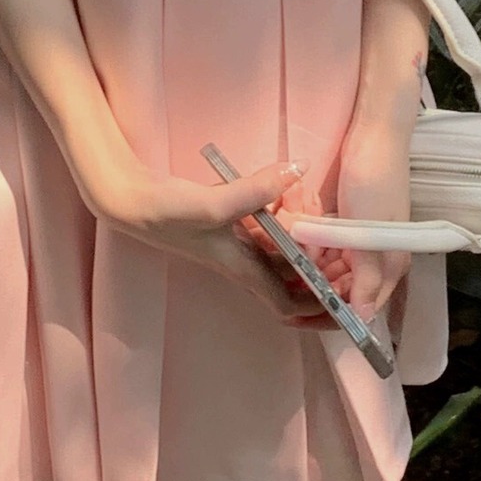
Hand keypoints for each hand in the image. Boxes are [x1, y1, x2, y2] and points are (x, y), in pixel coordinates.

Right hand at [94, 157, 343, 326]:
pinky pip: (270, 232)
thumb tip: (297, 169)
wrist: (131, 201)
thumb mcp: (215, 203)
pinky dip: (286, 223)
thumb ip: (257, 189)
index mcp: (244, 270)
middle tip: (349, 258)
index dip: (320, 311)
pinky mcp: (231, 225)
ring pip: (284, 256)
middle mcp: (244, 262)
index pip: (288, 306)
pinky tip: (295, 199)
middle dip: (322, 277)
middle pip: (293, 283)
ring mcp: (238, 245)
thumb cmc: (167, 214)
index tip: (347, 302)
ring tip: (330, 229)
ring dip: (307, 248)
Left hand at [276, 118, 412, 332]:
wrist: (375, 134)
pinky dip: (316, 241)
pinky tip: (299, 230)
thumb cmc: (374, 182)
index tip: (305, 303)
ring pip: (334, 266)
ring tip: (293, 245)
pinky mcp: (352, 223)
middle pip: (347, 287)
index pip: (364, 305)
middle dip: (319, 280)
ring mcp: (365, 240)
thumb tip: (364, 318)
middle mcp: (380, 258)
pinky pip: (331, 244)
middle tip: (293, 267)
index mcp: (391, 264)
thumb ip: (366, 275)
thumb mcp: (368, 232)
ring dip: (314, 259)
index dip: (336, 308)